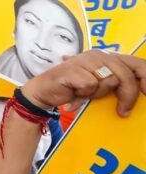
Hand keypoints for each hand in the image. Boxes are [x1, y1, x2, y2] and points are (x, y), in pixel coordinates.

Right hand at [21, 49, 145, 115]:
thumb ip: (117, 85)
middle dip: (128, 96)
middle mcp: (100, 55)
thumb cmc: (73, 90)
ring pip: (108, 80)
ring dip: (97, 94)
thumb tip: (141, 92)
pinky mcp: (73, 68)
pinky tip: (74, 93)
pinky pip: (90, 85)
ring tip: (84, 94)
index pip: (138, 63)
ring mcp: (86, 60)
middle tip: (123, 111)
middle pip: (126, 75)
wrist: (43, 92)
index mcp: (109, 57)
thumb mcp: (100, 88)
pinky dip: (83, 94)